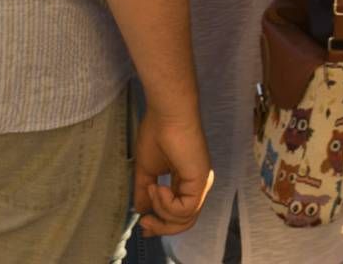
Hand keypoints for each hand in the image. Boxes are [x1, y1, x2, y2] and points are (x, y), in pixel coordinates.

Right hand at [133, 105, 212, 236]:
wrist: (167, 114)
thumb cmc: (157, 134)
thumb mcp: (146, 170)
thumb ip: (144, 192)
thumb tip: (141, 211)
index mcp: (186, 182)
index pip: (179, 214)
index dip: (162, 224)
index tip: (143, 225)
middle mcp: (196, 186)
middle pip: (185, 222)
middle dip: (162, 228)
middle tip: (144, 223)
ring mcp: (201, 184)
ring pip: (185, 219)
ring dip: (161, 211)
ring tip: (152, 189)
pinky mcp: (201, 182)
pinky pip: (185, 210)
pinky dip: (168, 204)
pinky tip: (160, 187)